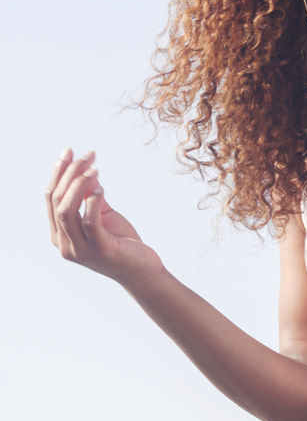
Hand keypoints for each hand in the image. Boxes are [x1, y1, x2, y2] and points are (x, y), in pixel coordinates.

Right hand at [46, 148, 163, 289]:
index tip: (69, 151)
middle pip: (57, 201)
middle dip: (70, 173)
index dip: (58, 172)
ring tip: (94, 170)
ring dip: (79, 185)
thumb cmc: (121, 241)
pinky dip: (93, 202)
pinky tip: (102, 189)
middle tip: (87, 156)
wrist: (141, 269)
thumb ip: (90, 196)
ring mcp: (79, 250)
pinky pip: (89, 222)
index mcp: (59, 233)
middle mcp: (63, 243)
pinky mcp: (99, 251)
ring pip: (67, 211)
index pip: (50, 197)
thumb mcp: (102, 213)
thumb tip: (85, 171)